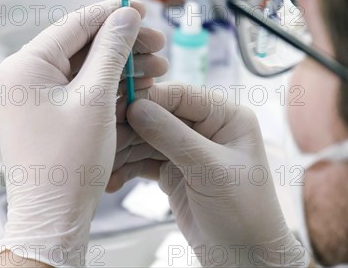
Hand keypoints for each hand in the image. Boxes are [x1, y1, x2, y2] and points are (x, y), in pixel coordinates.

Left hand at [0, 0, 166, 266]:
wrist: (52, 217)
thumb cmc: (69, 163)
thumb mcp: (96, 99)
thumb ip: (111, 51)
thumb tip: (126, 15)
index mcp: (24, 66)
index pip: (73, 24)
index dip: (111, 14)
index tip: (142, 9)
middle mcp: (21, 75)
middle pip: (79, 45)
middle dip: (122, 45)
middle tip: (158, 46)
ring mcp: (30, 95)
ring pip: (81, 68)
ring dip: (119, 67)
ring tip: (158, 71)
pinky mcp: (42, 112)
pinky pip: (77, 89)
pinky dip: (106, 87)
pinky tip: (138, 87)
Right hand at [109, 83, 309, 266]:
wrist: (245, 260)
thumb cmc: (244, 214)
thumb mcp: (209, 169)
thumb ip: (172, 136)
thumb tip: (136, 107)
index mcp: (225, 117)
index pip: (181, 95)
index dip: (149, 98)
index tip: (120, 107)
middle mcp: (205, 128)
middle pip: (158, 115)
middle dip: (130, 128)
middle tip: (104, 140)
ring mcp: (186, 150)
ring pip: (145, 138)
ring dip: (123, 151)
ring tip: (102, 165)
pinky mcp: (172, 171)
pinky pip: (142, 161)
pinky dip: (126, 169)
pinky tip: (112, 180)